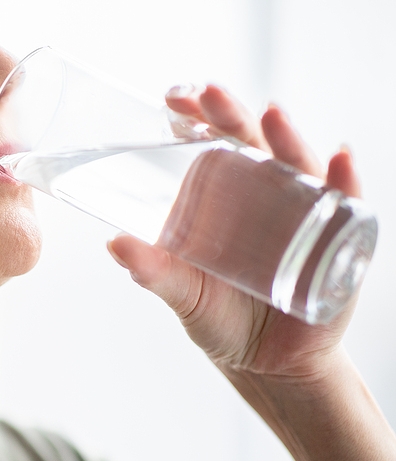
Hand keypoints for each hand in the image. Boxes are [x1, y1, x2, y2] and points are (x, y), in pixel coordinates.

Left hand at [107, 85, 362, 379]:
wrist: (268, 365)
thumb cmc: (222, 319)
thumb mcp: (183, 293)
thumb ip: (152, 270)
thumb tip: (114, 243)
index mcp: (224, 199)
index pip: (212, 145)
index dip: (197, 118)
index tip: (174, 98)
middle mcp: (264, 197)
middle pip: (251, 145)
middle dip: (232, 115)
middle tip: (211, 94)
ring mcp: (302, 215)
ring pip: (297, 166)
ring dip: (287, 139)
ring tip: (272, 115)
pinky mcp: (336, 242)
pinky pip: (346, 204)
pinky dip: (344, 181)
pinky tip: (338, 161)